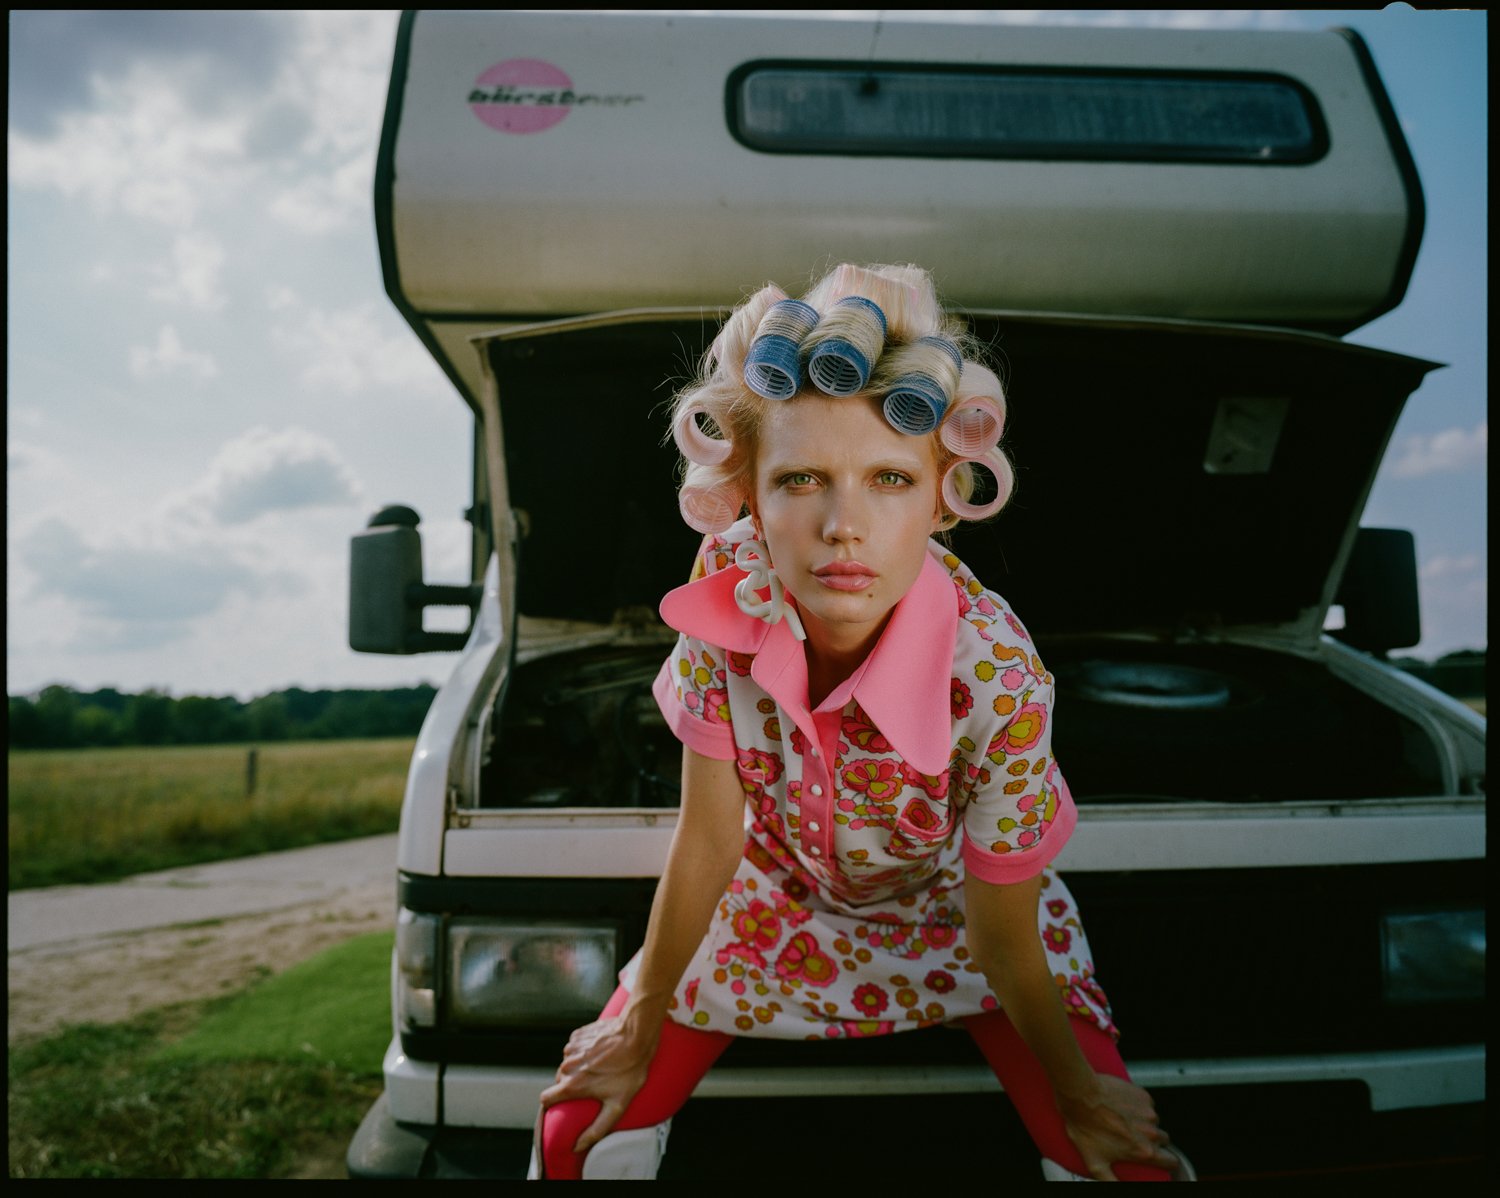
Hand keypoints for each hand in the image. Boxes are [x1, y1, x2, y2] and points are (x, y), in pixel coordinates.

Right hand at [537, 1013, 658, 1154]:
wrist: (636, 1034)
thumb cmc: (629, 1070)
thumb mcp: (617, 1105)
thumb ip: (596, 1130)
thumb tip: (577, 1146)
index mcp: (572, 1085)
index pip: (545, 1099)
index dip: (552, 1103)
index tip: (563, 1104)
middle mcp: (567, 1066)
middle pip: (560, 1081)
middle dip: (573, 1085)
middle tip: (594, 1085)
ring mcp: (571, 1048)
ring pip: (567, 1064)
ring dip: (578, 1067)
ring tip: (600, 1067)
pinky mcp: (577, 1035)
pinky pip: (574, 1048)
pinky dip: (583, 1052)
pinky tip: (599, 1053)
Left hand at [1057, 1073, 1182, 1180]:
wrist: (1081, 1094)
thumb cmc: (1086, 1127)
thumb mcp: (1095, 1163)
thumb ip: (1110, 1181)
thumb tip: (1118, 1188)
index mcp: (1144, 1151)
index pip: (1171, 1162)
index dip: (1166, 1162)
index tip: (1159, 1160)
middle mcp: (1151, 1132)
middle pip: (1162, 1140)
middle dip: (1151, 1141)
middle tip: (1131, 1138)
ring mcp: (1148, 1112)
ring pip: (1153, 1121)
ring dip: (1143, 1122)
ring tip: (1121, 1120)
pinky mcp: (1143, 1095)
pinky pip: (1146, 1104)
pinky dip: (1138, 1106)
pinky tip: (1120, 1106)